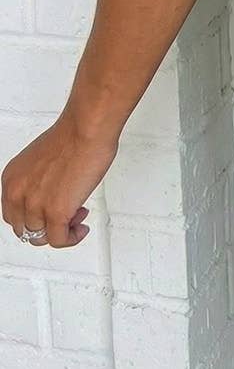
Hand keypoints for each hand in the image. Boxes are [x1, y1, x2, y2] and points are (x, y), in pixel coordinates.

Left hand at [1, 111, 119, 248]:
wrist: (86, 129)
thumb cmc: (72, 135)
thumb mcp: (40, 160)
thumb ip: (37, 181)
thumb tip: (49, 192)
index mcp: (12, 179)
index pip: (13, 214)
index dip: (33, 217)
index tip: (48, 213)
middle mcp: (18, 194)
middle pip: (24, 229)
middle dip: (46, 226)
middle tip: (65, 215)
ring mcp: (35, 205)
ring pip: (41, 237)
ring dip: (62, 230)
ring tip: (78, 216)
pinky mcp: (56, 214)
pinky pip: (59, 240)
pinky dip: (72, 238)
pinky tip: (81, 227)